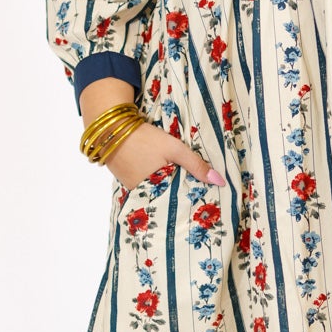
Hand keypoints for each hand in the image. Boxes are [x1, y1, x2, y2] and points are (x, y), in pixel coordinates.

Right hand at [106, 121, 223, 190]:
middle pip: (167, 198)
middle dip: (180, 195)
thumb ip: (196, 165)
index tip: (206, 198)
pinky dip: (154, 180)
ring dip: (167, 186)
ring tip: (183, 182)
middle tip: (199, 191)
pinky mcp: (125, 180)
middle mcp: (142, 195)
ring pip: (156, 191)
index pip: (179, 202)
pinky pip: (145, 184)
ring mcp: (132, 188)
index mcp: (156, 191)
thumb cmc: (144, 139)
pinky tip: (162, 172)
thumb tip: (220, 182)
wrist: (111, 128)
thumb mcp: (174, 149)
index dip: (191, 199)